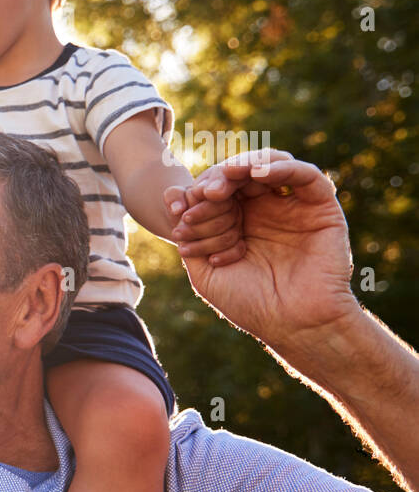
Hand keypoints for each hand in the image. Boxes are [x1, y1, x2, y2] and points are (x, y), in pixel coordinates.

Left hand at [171, 149, 358, 357]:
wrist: (293, 325)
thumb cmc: (249, 304)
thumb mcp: (204, 272)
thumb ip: (188, 232)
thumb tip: (169, 192)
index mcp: (239, 222)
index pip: (217, 191)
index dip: (199, 193)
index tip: (183, 212)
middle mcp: (267, 210)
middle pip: (241, 174)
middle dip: (218, 178)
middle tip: (205, 193)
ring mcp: (294, 207)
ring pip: (271, 166)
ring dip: (245, 166)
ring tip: (226, 178)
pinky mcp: (321, 207)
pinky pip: (305, 175)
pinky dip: (280, 167)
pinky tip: (257, 175)